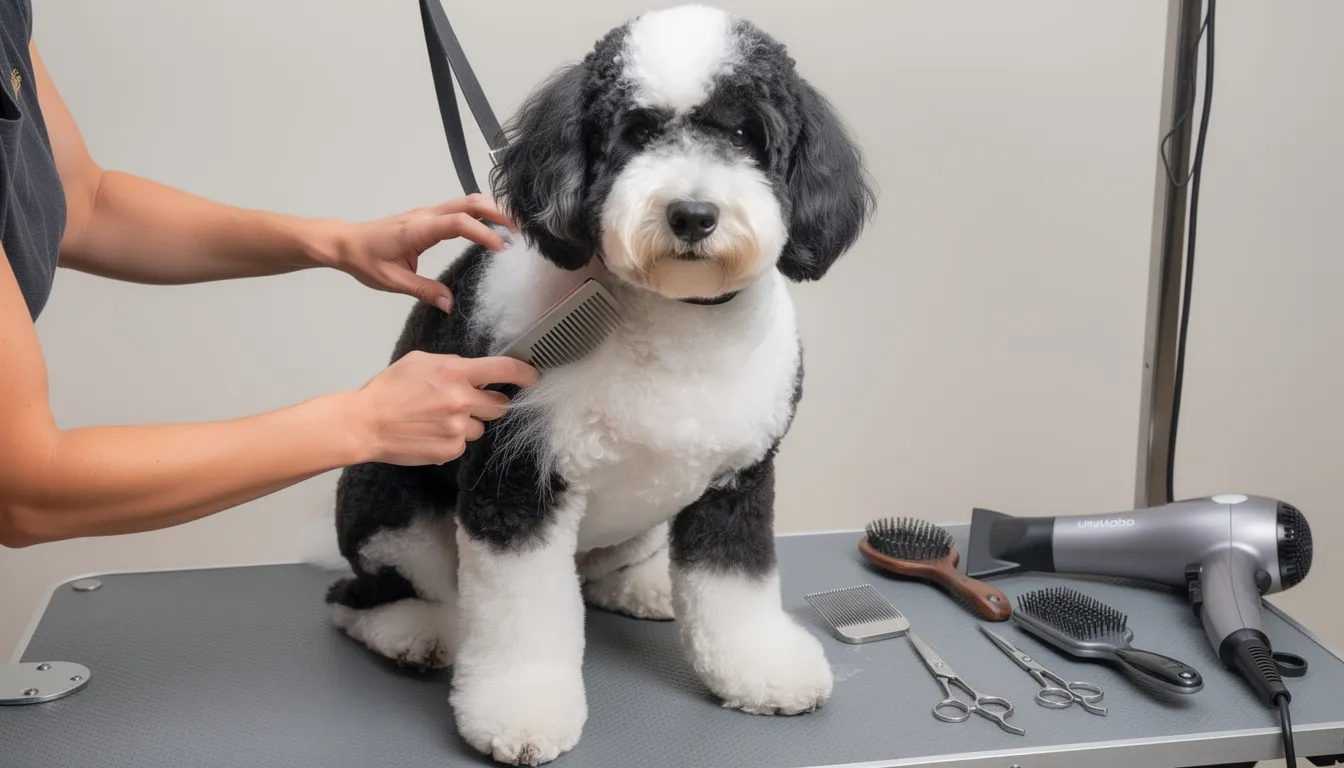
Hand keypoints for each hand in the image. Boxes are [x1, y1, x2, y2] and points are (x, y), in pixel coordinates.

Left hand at [327, 195, 516, 312]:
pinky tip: (492, 226)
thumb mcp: (393, 281)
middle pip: (469, 202)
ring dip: (491, 209)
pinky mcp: (428, 217)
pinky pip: (459, 208)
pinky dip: (480, 213)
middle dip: (498, 212)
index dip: (483, 232)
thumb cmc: (364, 259)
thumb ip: (425, 291)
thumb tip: (450, 304)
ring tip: (513, 228)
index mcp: (418, 229)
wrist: (345, 242)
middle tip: (521, 230)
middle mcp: (426, 215)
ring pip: (466, 201)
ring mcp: (428, 213)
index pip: (458, 223)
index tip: (503, 248)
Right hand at [348, 351, 537, 465]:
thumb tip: (474, 370)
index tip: (532, 376)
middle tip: (466, 403)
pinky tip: (430, 433)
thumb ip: (452, 363)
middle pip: (499, 405)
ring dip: (467, 423)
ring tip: (438, 420)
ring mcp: (458, 427)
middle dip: (488, 403)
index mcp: (455, 372)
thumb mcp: (420, 361)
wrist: (366, 423)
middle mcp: (461, 399)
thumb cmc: (389, 390)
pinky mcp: (451, 449)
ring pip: (480, 427)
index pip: (503, 369)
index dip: (524, 373)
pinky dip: (452, 440)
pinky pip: (463, 444)